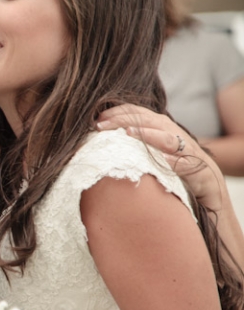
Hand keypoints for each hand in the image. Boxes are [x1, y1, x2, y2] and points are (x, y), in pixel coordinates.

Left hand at [96, 104, 225, 210]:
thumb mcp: (153, 160)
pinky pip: (190, 166)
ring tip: (129, 132)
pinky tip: (164, 160)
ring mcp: (192, 155)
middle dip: (126, 120)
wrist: (211, 196)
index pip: (142, 115)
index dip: (120, 113)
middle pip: (152, 122)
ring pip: (171, 139)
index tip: (97, 119)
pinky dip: (178, 162)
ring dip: (150, 135)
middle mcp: (179, 138)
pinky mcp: (202, 173)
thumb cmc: (176, 176)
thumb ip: (136, 149)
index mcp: (165, 132)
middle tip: (102, 125)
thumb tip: (103, 145)